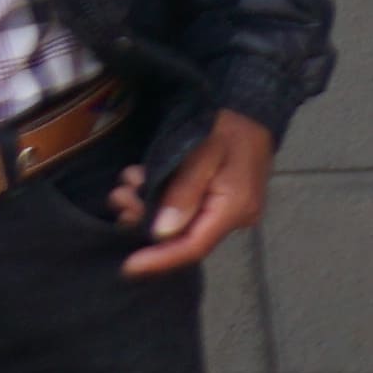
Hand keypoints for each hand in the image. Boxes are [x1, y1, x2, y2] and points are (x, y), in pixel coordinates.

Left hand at [108, 113, 274, 276]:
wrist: (253, 105)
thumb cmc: (227, 124)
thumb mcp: (203, 151)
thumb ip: (183, 191)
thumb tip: (162, 233)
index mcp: (235, 207)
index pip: (194, 246)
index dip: (160, 260)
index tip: (127, 267)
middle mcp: (236, 217)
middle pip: (185, 238)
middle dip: (145, 223)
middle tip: (120, 196)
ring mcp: (231, 211)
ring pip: (182, 225)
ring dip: (148, 208)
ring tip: (129, 181)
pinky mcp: (221, 201)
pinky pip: (187, 213)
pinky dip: (160, 202)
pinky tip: (144, 181)